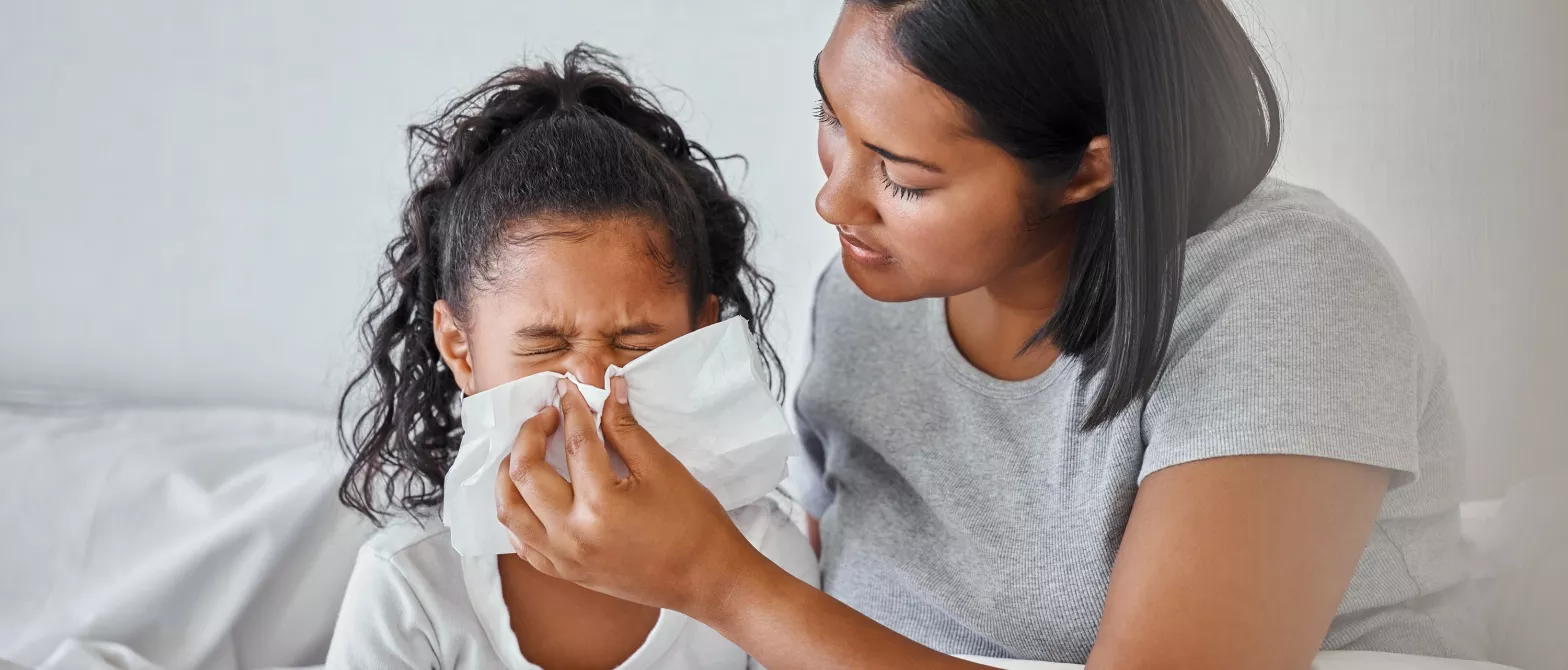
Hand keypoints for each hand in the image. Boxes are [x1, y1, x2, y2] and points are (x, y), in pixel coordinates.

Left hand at [494, 377, 762, 614]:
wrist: (705, 578)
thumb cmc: (693, 526)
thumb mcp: (662, 469)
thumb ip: (626, 428)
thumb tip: (610, 390)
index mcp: (601, 505)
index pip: (575, 442)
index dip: (572, 407)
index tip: (569, 389)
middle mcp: (573, 534)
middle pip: (526, 472)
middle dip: (530, 433)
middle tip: (548, 416)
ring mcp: (563, 557)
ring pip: (509, 508)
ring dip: (510, 472)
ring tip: (526, 450)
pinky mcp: (564, 572)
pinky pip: (519, 540)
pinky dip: (516, 511)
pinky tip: (528, 492)